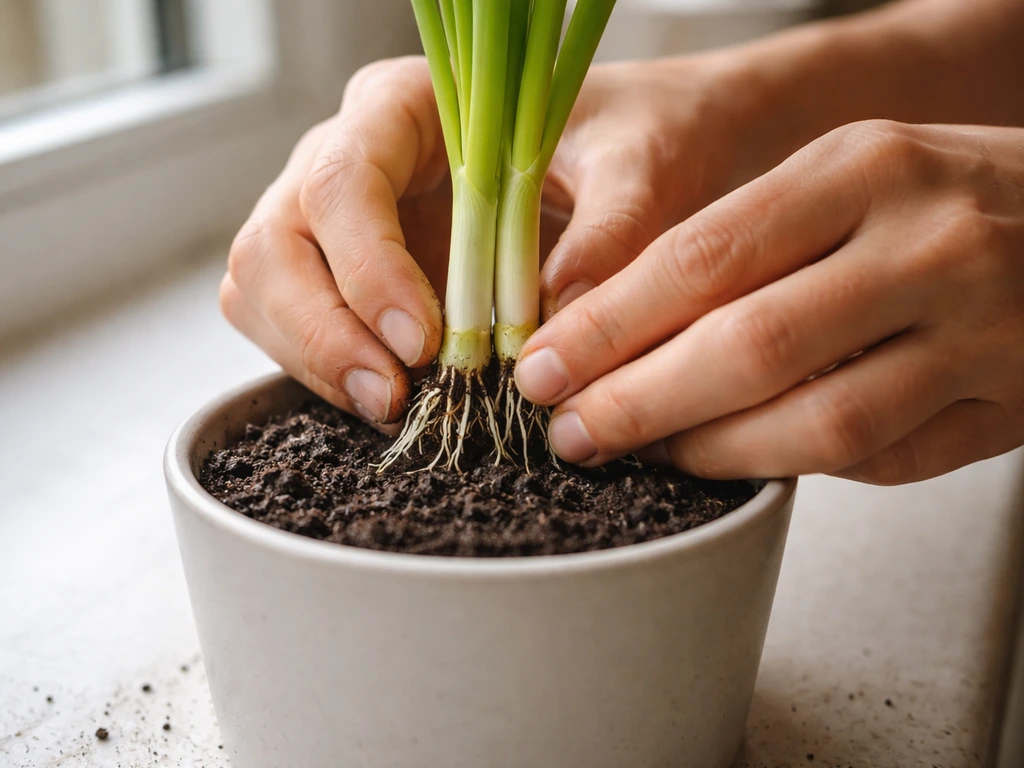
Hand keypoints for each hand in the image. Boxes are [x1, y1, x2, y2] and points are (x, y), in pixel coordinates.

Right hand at [219, 54, 747, 424]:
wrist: (632, 153)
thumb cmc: (631, 136)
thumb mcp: (640, 165)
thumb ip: (609, 230)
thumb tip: (555, 323)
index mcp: (403, 107)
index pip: (342, 179)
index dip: (368, 267)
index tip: (425, 339)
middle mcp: (351, 159)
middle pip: (276, 242)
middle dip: (322, 330)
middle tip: (393, 396)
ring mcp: (339, 222)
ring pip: (264, 287)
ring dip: (314, 360)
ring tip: (391, 407)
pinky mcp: (350, 277)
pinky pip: (298, 325)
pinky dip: (329, 373)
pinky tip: (391, 400)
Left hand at [515, 120, 1023, 484]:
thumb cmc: (940, 192)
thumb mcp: (842, 176)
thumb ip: (742, 244)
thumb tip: (614, 330)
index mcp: (864, 169)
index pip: (702, 259)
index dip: (608, 328)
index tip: (543, 369)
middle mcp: (926, 248)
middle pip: (749, 349)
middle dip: (638, 404)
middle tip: (572, 432)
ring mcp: (980, 334)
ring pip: (817, 425)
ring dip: (712, 453)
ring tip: (648, 454)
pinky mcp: (1008, 407)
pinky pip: (883, 463)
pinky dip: (798, 469)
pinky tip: (746, 461)